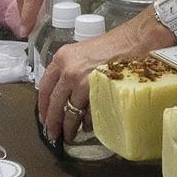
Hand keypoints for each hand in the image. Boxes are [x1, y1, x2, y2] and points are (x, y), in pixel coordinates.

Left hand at [37, 14, 165, 142]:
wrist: (133, 41)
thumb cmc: (112, 45)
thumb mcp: (82, 53)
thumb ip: (69, 69)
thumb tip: (64, 93)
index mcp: (61, 59)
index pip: (44, 87)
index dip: (42, 106)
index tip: (43, 117)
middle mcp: (68, 70)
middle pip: (55, 103)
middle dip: (53, 122)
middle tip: (53, 134)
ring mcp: (82, 82)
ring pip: (71, 112)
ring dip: (70, 127)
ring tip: (70, 135)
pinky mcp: (97, 92)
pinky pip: (89, 113)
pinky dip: (87, 122)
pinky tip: (87, 126)